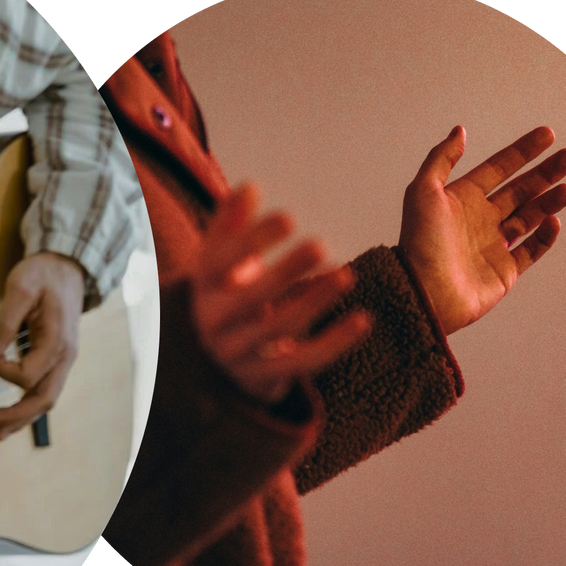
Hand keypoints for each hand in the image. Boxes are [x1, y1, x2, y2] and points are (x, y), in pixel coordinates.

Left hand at [0, 252, 85, 440]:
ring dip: (23, 417)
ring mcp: (64, 359)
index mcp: (57, 339)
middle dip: (17, 415)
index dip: (1, 369)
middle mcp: (65, 355)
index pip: (27, 374)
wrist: (67, 265)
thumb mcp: (20, 288)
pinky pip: (46, 388)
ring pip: (46, 399)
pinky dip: (29, 405)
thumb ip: (5, 321)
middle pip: (44, 398)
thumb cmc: (43, 273)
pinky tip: (13, 417)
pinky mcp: (57, 358)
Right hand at [192, 183, 371, 405]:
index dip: (252, 240)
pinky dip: (334, 343)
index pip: (220, 262)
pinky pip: (303, 361)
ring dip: (312, 301)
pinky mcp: (263, 377)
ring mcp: (236, 353)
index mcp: (202, 285)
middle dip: (284, 272)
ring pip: (277, 329)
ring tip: (346, 275)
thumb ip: (231, 222)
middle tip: (319, 245)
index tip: (289, 218)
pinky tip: (362, 320)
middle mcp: (213, 321)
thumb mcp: (218, 258)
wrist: (211, 354)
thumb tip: (250, 188)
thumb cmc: (224, 292)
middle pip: (248, 299)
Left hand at [400, 126, 565, 335]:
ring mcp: (493, 244)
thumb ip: (441, 159)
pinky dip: (545, 235)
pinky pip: (531, 249)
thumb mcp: (423, 192)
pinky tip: (553, 220)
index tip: (548, 134)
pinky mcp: (504, 270)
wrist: (423, 291)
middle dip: (546, 173)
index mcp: (461, 199)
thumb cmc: (419, 241)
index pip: (499, 168)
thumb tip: (460, 130)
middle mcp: (479, 219)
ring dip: (550, 201)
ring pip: (531, 216)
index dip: (522, 151)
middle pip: (521, 189)